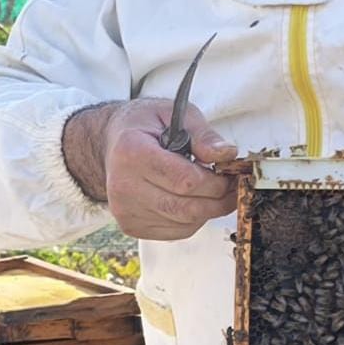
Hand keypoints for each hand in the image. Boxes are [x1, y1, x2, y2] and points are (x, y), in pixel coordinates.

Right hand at [63, 98, 237, 240]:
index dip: (216, 182)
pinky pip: (177, 231)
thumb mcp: (174, 113)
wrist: (110, 144)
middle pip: (186, 207)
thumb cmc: (144, 125)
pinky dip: (194, 219)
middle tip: (233, 187)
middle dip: (219, 200)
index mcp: (132, 152)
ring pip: (185, 223)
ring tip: (215, 191)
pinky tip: (195, 200)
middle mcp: (123, 186)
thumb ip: (202, 133)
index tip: (231, 174)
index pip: (185, 180)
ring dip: (208, 210)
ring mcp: (125, 211)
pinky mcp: (131, 226)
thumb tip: (226, 154)